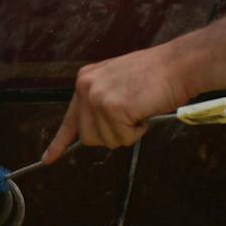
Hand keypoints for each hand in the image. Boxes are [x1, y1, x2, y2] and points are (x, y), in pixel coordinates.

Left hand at [41, 46, 188, 162]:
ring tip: (139, 108)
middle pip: (89, 137)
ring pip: (106, 141)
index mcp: (85, 80)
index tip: (48, 160)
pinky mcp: (112, 108)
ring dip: (127, 133)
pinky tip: (144, 110)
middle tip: (131, 115)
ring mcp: (97, 97)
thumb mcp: (117, 84)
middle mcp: (85, 87)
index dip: (59, 143)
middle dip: (112, 134)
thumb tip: (92, 133)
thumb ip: (101, 104)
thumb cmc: (155, 76)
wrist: (178, 65)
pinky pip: (123, 138)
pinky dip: (137, 131)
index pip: (69, 119)